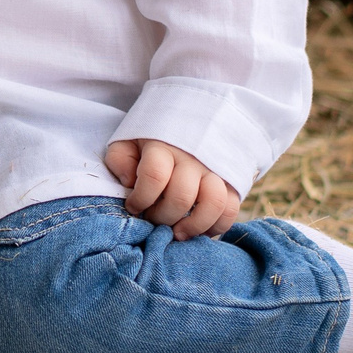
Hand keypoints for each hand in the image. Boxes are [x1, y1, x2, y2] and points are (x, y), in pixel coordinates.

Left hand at [103, 138, 239, 239]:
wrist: (191, 119)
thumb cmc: (153, 139)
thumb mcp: (128, 141)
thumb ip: (120, 159)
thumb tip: (130, 182)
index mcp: (164, 145)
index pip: (154, 175)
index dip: (141, 198)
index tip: (133, 206)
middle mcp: (193, 157)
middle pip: (181, 196)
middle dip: (162, 216)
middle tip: (152, 219)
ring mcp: (215, 169)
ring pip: (213, 203)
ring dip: (193, 226)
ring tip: (177, 233)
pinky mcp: (232, 181)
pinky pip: (231, 209)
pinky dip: (217, 226)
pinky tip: (199, 231)